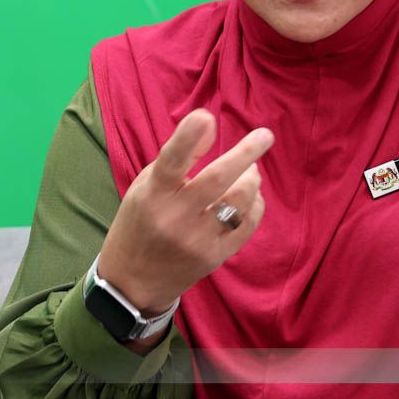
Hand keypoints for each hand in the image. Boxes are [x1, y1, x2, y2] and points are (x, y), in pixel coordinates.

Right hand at [96, 109, 273, 316]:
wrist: (133, 282)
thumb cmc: (140, 222)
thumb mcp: (147, 186)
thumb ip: (178, 156)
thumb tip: (210, 123)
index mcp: (152, 195)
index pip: (171, 162)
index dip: (187, 137)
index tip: (206, 116)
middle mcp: (175, 218)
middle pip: (217, 179)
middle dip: (245, 153)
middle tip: (265, 136)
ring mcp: (197, 240)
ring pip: (239, 201)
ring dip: (251, 179)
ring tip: (251, 170)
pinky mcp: (215, 257)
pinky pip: (247, 224)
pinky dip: (254, 204)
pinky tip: (251, 196)